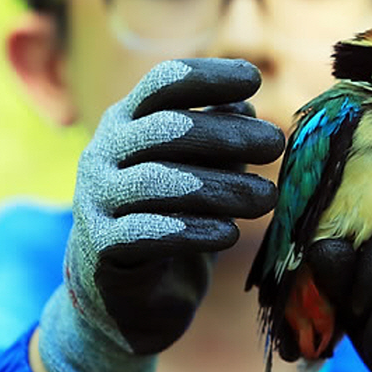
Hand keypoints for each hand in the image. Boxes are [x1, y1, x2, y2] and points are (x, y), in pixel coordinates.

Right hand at [38, 59, 284, 371]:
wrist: (125, 294)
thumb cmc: (169, 218)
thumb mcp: (196, 172)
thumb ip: (216, 141)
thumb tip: (246, 107)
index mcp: (127, 123)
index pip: (163, 84)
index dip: (208, 77)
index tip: (254, 78)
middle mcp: (103, 153)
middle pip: (167, 129)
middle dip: (227, 135)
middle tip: (276, 145)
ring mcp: (96, 200)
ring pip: (159, 182)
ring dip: (221, 188)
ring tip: (268, 199)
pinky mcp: (101, 249)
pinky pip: (147, 234)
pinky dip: (193, 231)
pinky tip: (229, 235)